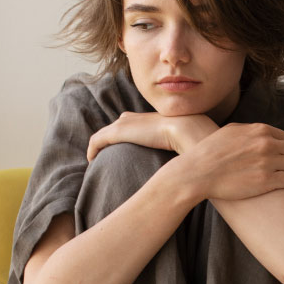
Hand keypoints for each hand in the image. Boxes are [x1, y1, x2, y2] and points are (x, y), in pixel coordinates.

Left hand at [87, 112, 217, 161]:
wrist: (188, 129)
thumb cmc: (192, 139)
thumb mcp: (188, 143)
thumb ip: (185, 149)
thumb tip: (192, 166)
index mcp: (148, 118)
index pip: (131, 124)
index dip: (125, 135)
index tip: (122, 149)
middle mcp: (134, 118)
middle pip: (115, 127)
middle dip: (108, 139)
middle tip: (103, 155)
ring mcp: (125, 124)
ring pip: (104, 134)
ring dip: (97, 146)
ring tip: (94, 160)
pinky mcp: (119, 131)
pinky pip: (97, 140)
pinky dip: (92, 148)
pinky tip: (91, 159)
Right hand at [174, 123, 283, 200]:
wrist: (197, 172)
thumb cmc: (211, 153)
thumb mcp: (231, 131)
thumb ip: (251, 131)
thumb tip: (264, 133)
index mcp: (260, 131)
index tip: (282, 160)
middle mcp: (267, 144)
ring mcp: (268, 162)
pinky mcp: (266, 181)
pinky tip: (283, 188)